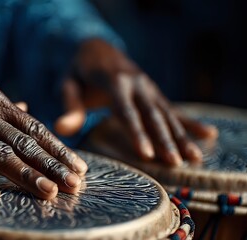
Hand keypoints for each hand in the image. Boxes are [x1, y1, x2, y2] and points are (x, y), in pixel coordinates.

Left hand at [55, 39, 217, 165]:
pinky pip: (173, 108)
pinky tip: (208, 134)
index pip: (126, 110)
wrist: (98, 48)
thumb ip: (68, 105)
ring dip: (181, 135)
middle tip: (174, 162)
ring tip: (194, 158)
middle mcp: (137, 83)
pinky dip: (189, 122)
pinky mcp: (154, 92)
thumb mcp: (68, 83)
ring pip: (167, 113)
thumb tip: (62, 129)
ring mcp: (148, 87)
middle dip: (164, 139)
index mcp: (115, 81)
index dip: (136, 132)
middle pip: (152, 114)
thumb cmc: (80, 70)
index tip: (145, 154)